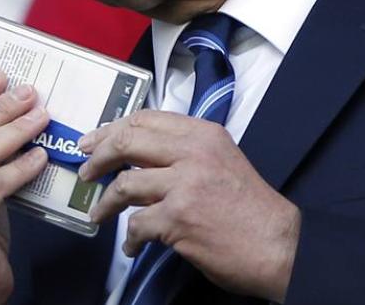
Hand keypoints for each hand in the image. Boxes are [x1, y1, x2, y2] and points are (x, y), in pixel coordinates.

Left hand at [77, 111, 299, 301]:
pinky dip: (129, 238)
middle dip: (98, 157)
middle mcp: (191, 153)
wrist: (279, 244)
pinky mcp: (177, 219)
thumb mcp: (221, 159)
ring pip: (124, 185)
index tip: (94, 140)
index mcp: (201, 134)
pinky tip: (131, 245)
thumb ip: (185, 149)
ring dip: (105, 203)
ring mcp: (183, 185)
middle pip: (126, 143)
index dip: (111, 129)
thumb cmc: (250, 206)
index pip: (144, 119)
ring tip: (98, 213)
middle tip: (85, 169)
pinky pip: (136, 224)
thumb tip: (140, 151)